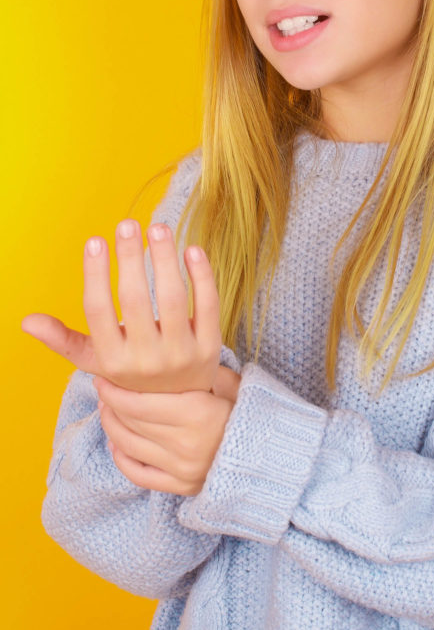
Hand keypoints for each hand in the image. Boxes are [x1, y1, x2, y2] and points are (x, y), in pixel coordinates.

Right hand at [22, 219, 221, 392]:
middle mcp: (146, 360)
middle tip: (127, 224)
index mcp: (113, 360)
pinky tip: (192, 248)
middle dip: (130, 259)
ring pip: (174, 299)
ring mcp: (181, 354)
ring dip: (165, 259)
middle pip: (135, 301)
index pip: (98, 312)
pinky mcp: (210, 347)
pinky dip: (202, 276)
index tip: (95, 240)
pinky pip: (208, 306)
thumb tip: (27, 321)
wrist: (179, 405)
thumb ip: (64, 340)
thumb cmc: (131, 371)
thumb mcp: (97, 360)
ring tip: (157, 227)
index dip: (95, 274)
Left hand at [94, 366, 239, 495]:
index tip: (102, 379)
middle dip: (111, 406)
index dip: (115, 391)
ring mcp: (182, 468)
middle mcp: (185, 442)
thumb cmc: (252, 412)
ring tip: (108, 412)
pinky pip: (139, 475)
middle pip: (131, 423)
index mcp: (197, 412)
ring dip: (112, 428)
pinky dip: (122, 459)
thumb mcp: (232, 383)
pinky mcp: (181, 486)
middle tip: (104, 392)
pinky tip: (117, 443)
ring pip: (129, 447)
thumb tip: (171, 353)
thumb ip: (203, 370)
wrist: (273, 454)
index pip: (140, 403)